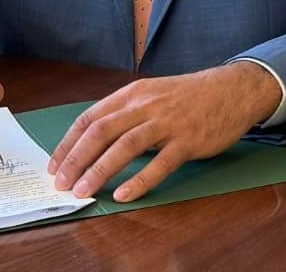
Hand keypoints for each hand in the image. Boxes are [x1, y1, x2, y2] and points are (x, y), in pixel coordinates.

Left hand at [48, 61, 281, 201]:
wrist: (230, 90)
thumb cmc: (187, 96)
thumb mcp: (152, 94)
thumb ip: (126, 113)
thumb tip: (96, 141)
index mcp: (132, 93)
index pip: (91, 116)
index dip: (69, 141)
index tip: (55, 164)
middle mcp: (145, 104)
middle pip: (102, 130)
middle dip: (76, 158)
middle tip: (61, 182)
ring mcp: (167, 122)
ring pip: (125, 146)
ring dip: (100, 170)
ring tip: (83, 191)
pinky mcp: (188, 140)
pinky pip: (160, 163)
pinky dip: (139, 180)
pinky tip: (123, 195)